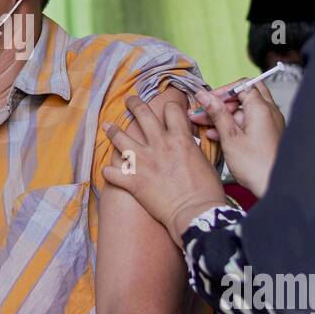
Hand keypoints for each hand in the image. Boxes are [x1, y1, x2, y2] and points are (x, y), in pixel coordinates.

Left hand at [102, 95, 226, 248]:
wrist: (196, 212)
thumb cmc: (207, 191)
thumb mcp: (206, 161)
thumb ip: (192, 148)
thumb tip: (189, 144)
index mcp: (180, 138)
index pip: (170, 109)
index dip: (168, 106)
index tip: (165, 109)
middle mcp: (159, 144)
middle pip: (142, 114)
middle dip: (134, 103)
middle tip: (129, 100)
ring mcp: (143, 161)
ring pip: (120, 137)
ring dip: (112, 130)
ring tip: (107, 126)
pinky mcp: (132, 180)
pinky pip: (112, 171)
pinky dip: (109, 171)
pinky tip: (109, 171)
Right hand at [189, 82, 283, 196]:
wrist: (275, 187)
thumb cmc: (257, 166)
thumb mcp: (230, 137)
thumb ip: (217, 114)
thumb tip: (205, 96)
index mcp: (261, 108)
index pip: (241, 85)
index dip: (221, 91)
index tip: (206, 101)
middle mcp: (269, 112)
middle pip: (244, 94)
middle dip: (223, 102)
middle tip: (206, 110)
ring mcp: (269, 124)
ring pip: (244, 110)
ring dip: (224, 115)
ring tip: (204, 125)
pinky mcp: (267, 136)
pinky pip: (249, 123)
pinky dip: (233, 126)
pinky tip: (217, 135)